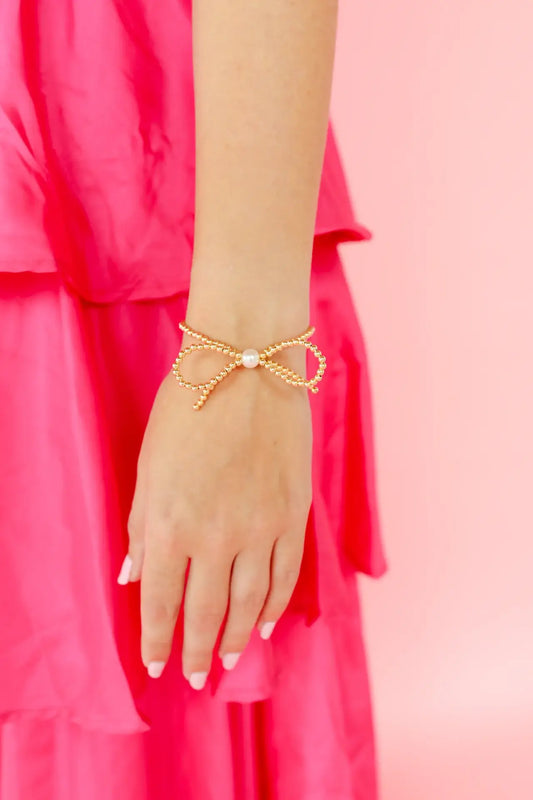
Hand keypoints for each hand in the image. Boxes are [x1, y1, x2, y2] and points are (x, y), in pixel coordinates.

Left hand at [121, 334, 312, 688]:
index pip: (161, 602)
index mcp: (171, 523)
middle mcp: (218, 535)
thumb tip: (132, 576)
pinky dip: (274, 606)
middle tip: (193, 676)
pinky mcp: (294, 513)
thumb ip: (142, 526)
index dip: (156, 640)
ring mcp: (262, 527)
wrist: (248, 363)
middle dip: (196, 649)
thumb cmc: (187, 406)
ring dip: (235, 637)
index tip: (156, 665)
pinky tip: (264, 623)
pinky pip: (286, 574)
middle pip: (206, 612)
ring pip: (248, 602)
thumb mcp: (148, 465)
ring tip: (227, 660)